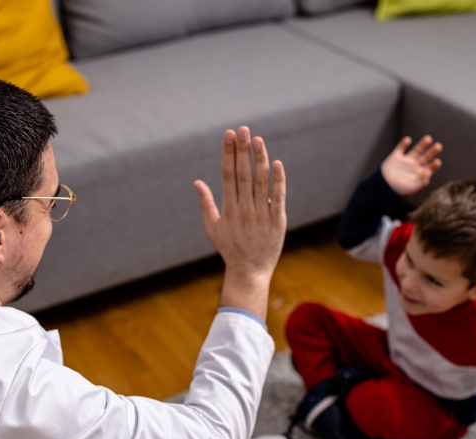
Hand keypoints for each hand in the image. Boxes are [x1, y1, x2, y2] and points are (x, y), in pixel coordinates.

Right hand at [194, 127, 286, 319]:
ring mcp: (261, 215)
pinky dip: (278, 181)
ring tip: (258, 140)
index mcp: (228, 209)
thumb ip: (206, 204)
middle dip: (242, 150)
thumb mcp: (213, 228)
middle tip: (242, 130)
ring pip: (261, 182)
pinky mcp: (277, 221)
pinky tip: (277, 163)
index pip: (227, 175)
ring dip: (259, 160)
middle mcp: (244, 210)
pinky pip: (278, 197)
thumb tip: (197, 182)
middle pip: (243, 174)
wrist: (250, 271)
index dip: (228, 154)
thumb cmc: (230, 249)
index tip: (228, 135)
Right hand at [380, 135, 441, 195]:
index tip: (437, 161)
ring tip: (429, 139)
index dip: (434, 165)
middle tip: (438, 146)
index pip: (429, 168)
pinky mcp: (396, 157)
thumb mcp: (412, 188)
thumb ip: (422, 181)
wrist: (383, 188)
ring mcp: (405, 161)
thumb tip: (429, 172)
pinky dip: (404, 143)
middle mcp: (413, 166)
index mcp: (419, 174)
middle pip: (425, 157)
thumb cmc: (398, 190)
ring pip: (416, 150)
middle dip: (432, 152)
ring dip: (422, 145)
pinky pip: (401, 148)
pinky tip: (408, 140)